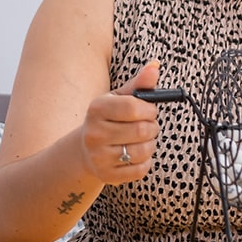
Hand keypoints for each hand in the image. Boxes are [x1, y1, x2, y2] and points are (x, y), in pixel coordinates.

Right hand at [81, 61, 160, 184]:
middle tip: (148, 126)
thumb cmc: (109, 118)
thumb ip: (139, 84)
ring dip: (150, 144)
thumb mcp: (119, 98)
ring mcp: (99, 157)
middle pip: (141, 130)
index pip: (133, 107)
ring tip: (142, 140)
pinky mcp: (107, 175)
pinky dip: (145, 161)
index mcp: (96, 109)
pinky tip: (137, 154)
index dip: (149, 110)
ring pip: (143, 151)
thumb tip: (155, 66)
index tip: (150, 111)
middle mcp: (94, 133)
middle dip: (152, 127)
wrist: (86, 149)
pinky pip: (140, 170)